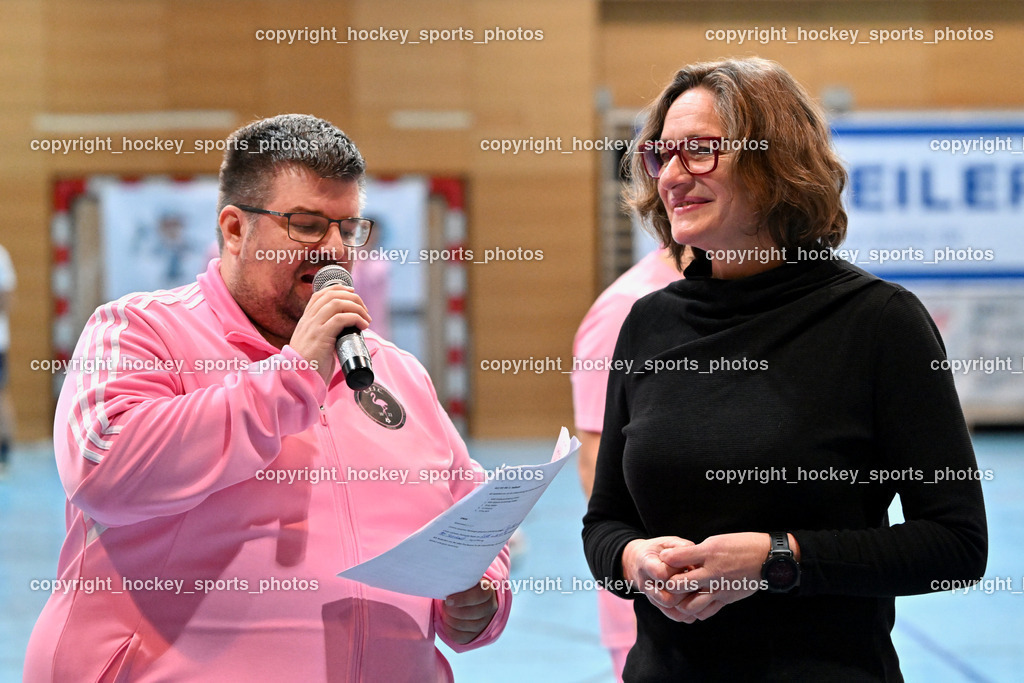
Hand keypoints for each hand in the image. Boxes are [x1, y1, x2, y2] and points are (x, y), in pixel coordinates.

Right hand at [290, 284, 370, 384]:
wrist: (299, 379)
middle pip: (331, 295)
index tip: (352, 293)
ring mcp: (313, 326)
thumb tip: (346, 333)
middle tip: (364, 310)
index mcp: (306, 320)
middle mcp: (308, 320)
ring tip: (366, 318)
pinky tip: (363, 326)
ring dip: (356, 307)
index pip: (320, 294)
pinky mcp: (321, 335)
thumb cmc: (311, 366)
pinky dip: (355, 318)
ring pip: (337, 303)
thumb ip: (325, 335)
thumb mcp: (315, 344)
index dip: (338, 289)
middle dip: (352, 297)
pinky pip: (341, 318)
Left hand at [439, 580, 498, 644]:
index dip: (463, 599)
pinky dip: (451, 630)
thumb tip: (445, 583)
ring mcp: (485, 623)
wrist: (472, 600)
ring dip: (452, 620)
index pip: (480, 595)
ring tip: (445, 613)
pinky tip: (447, 622)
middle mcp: (490, 608)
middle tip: (445, 606)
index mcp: (488, 591)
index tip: (448, 599)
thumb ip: (460, 581)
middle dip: (455, 610)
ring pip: (468, 626)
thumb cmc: (465, 587)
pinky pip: (463, 637)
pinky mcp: (476, 635)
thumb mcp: (466, 580)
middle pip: (474, 613)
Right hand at [621, 536, 694, 619]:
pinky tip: (697, 601)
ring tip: (699, 592)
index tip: (687, 564)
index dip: (676, 570)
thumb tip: (697, 560)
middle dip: (687, 591)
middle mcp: (646, 584)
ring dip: (690, 603)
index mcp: (646, 564)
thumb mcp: (667, 542)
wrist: (639, 562)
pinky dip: (689, 613)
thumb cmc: (657, 550)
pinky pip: (675, 616)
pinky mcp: (659, 605)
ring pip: (672, 610)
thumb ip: (681, 547)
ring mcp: (652, 597)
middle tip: (698, 581)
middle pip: (668, 597)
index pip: (660, 573)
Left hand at [656, 532, 773, 622]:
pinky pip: (706, 612)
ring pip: (690, 604)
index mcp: (708, 553)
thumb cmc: (742, 545)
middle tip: (664, 582)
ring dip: (680, 601)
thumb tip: (676, 556)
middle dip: (667, 584)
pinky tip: (691, 604)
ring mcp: (719, 588)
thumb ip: (696, 551)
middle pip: (678, 585)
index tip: (662, 558)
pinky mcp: (726, 599)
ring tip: (677, 596)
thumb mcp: (717, 541)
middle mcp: (712, 572)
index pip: (675, 558)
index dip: (664, 559)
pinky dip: (695, 611)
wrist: (768, 560)